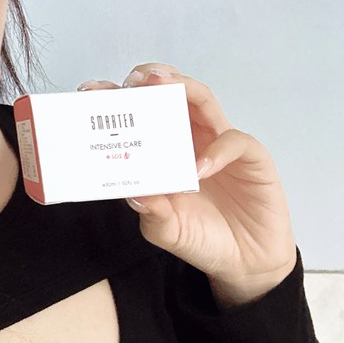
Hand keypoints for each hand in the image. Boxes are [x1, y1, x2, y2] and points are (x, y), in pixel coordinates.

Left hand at [77, 64, 297, 301]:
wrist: (245, 263)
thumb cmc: (203, 237)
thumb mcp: (167, 230)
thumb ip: (152, 214)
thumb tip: (134, 194)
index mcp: (163, 149)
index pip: (139, 112)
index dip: (117, 98)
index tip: (91, 92)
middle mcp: (190, 138)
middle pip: (171, 92)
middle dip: (150, 79)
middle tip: (132, 81)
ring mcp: (220, 144)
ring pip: (203, 100)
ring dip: (183, 88)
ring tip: (162, 89)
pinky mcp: (252, 158)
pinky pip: (235, 141)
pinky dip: (217, 150)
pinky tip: (200, 168)